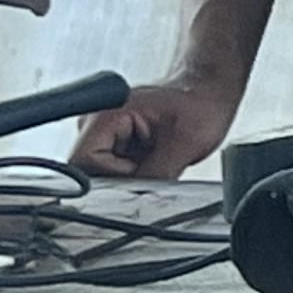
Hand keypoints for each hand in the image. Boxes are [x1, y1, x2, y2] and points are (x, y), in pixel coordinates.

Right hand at [71, 71, 243, 181]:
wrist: (208, 93)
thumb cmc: (201, 105)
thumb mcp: (186, 144)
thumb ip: (156, 175)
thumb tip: (139, 199)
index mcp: (105, 114)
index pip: (84, 162)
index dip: (114, 174)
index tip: (142, 167)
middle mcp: (96, 122)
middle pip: (90, 171)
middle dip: (124, 176)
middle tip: (156, 159)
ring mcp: (103, 132)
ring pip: (104, 174)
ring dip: (132, 174)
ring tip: (158, 153)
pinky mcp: (113, 142)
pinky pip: (115, 171)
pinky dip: (136, 170)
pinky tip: (154, 155)